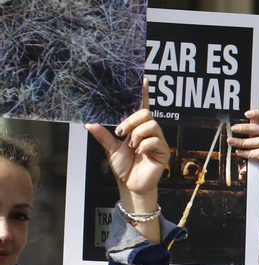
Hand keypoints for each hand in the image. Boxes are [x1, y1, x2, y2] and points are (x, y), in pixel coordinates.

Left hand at [86, 81, 168, 210]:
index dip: (143, 94)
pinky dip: (144, 145)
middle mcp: (149, 132)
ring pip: (151, 125)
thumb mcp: (110, 149)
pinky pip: (155, 140)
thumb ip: (102, 135)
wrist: (130, 184)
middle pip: (146, 114)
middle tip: (121, 133)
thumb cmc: (124, 166)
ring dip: (137, 134)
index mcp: (137, 128)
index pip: (142, 107)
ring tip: (131, 145)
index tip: (143, 79)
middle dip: (132, 121)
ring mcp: (157, 141)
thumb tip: (89, 123)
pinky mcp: (163, 151)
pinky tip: (139, 151)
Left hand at [227, 109, 258, 167]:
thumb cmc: (252, 159)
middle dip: (247, 128)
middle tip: (234, 128)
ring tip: (231, 142)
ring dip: (243, 141)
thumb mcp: (250, 144)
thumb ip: (249, 134)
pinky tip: (240, 153)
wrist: (255, 178)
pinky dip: (247, 152)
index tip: (247, 114)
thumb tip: (237, 124)